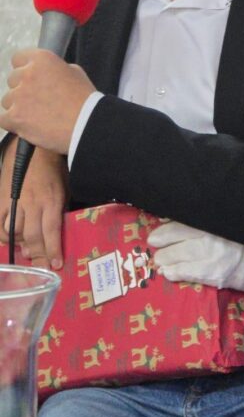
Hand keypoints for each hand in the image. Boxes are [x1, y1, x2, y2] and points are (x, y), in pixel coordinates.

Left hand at [0, 49, 95, 153]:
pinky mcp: (15, 117)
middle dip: (23, 90)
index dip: (25, 69)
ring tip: (37, 116)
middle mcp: (27, 74)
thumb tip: (46, 74)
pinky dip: (13, 123)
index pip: (18, 58)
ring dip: (18, 107)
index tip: (30, 78)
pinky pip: (3, 119)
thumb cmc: (85, 101)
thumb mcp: (75, 73)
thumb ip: (55, 69)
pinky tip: (27, 125)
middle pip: (12, 80)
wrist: (87, 125)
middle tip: (38, 101)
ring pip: (8, 100)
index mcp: (42, 59)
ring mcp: (19, 95)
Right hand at [0, 138, 67, 268]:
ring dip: (21, 246)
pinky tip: (12, 239)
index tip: (56, 265)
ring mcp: (15, 202)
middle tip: (42, 267)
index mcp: (51, 200)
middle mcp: (33, 203)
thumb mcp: (64, 188)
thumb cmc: (52, 169)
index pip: (52, 231)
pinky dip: (5, 236)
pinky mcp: (2, 200)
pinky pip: (0, 225)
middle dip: (38, 256)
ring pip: (15, 233)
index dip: (53, 250)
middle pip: (33, 236)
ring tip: (28, 252)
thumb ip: (60, 210)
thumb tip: (57, 233)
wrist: (32, 149)